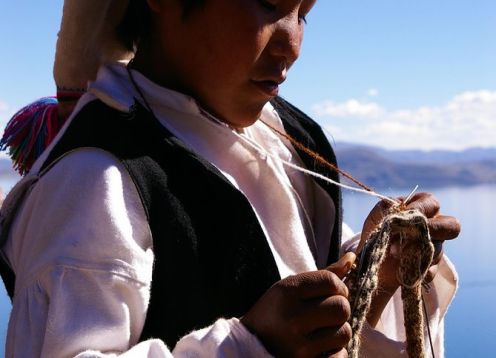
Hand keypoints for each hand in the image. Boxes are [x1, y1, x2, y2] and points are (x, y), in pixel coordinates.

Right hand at [241, 252, 355, 357]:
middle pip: (341, 307)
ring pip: (344, 332)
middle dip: (340, 307)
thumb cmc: (275, 311)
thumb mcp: (290, 287)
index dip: (338, 286)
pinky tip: (323, 346)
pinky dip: (336, 351)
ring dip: (338, 330)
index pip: (330, 281)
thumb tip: (352, 258)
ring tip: (324, 329)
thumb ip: (322, 275)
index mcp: (286, 292)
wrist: (250, 345)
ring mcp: (298, 344)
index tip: (333, 292)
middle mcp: (292, 317)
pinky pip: (341, 356)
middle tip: (329, 311)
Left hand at [359, 192, 459, 325]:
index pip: (432, 203)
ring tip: (393, 252)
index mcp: (423, 207)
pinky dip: (416, 270)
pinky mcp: (429, 267)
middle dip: (433, 229)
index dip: (420, 209)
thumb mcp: (378, 215)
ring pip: (439, 249)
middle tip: (412, 234)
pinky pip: (431, 270)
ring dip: (415, 251)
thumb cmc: (377, 228)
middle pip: (452, 226)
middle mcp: (434, 226)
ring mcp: (435, 247)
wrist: (371, 255)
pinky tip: (401, 269)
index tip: (403, 216)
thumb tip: (399, 211)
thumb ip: (388, 210)